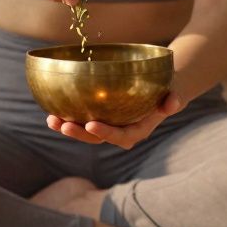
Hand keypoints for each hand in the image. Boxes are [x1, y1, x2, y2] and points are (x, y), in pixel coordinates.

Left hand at [47, 92, 182, 149]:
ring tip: (51, 120)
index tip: (91, 125)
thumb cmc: (167, 90)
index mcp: (137, 130)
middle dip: (80, 133)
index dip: (106, 133)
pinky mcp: (100, 117)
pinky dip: (67, 116)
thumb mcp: (174, 92)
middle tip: (63, 125)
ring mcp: (108, 125)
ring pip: (85, 131)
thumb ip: (174, 98)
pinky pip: (81, 119)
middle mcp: (120, 131)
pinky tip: (51, 111)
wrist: (161, 89)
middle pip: (97, 138)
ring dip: (67, 127)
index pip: (121, 136)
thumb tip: (173, 102)